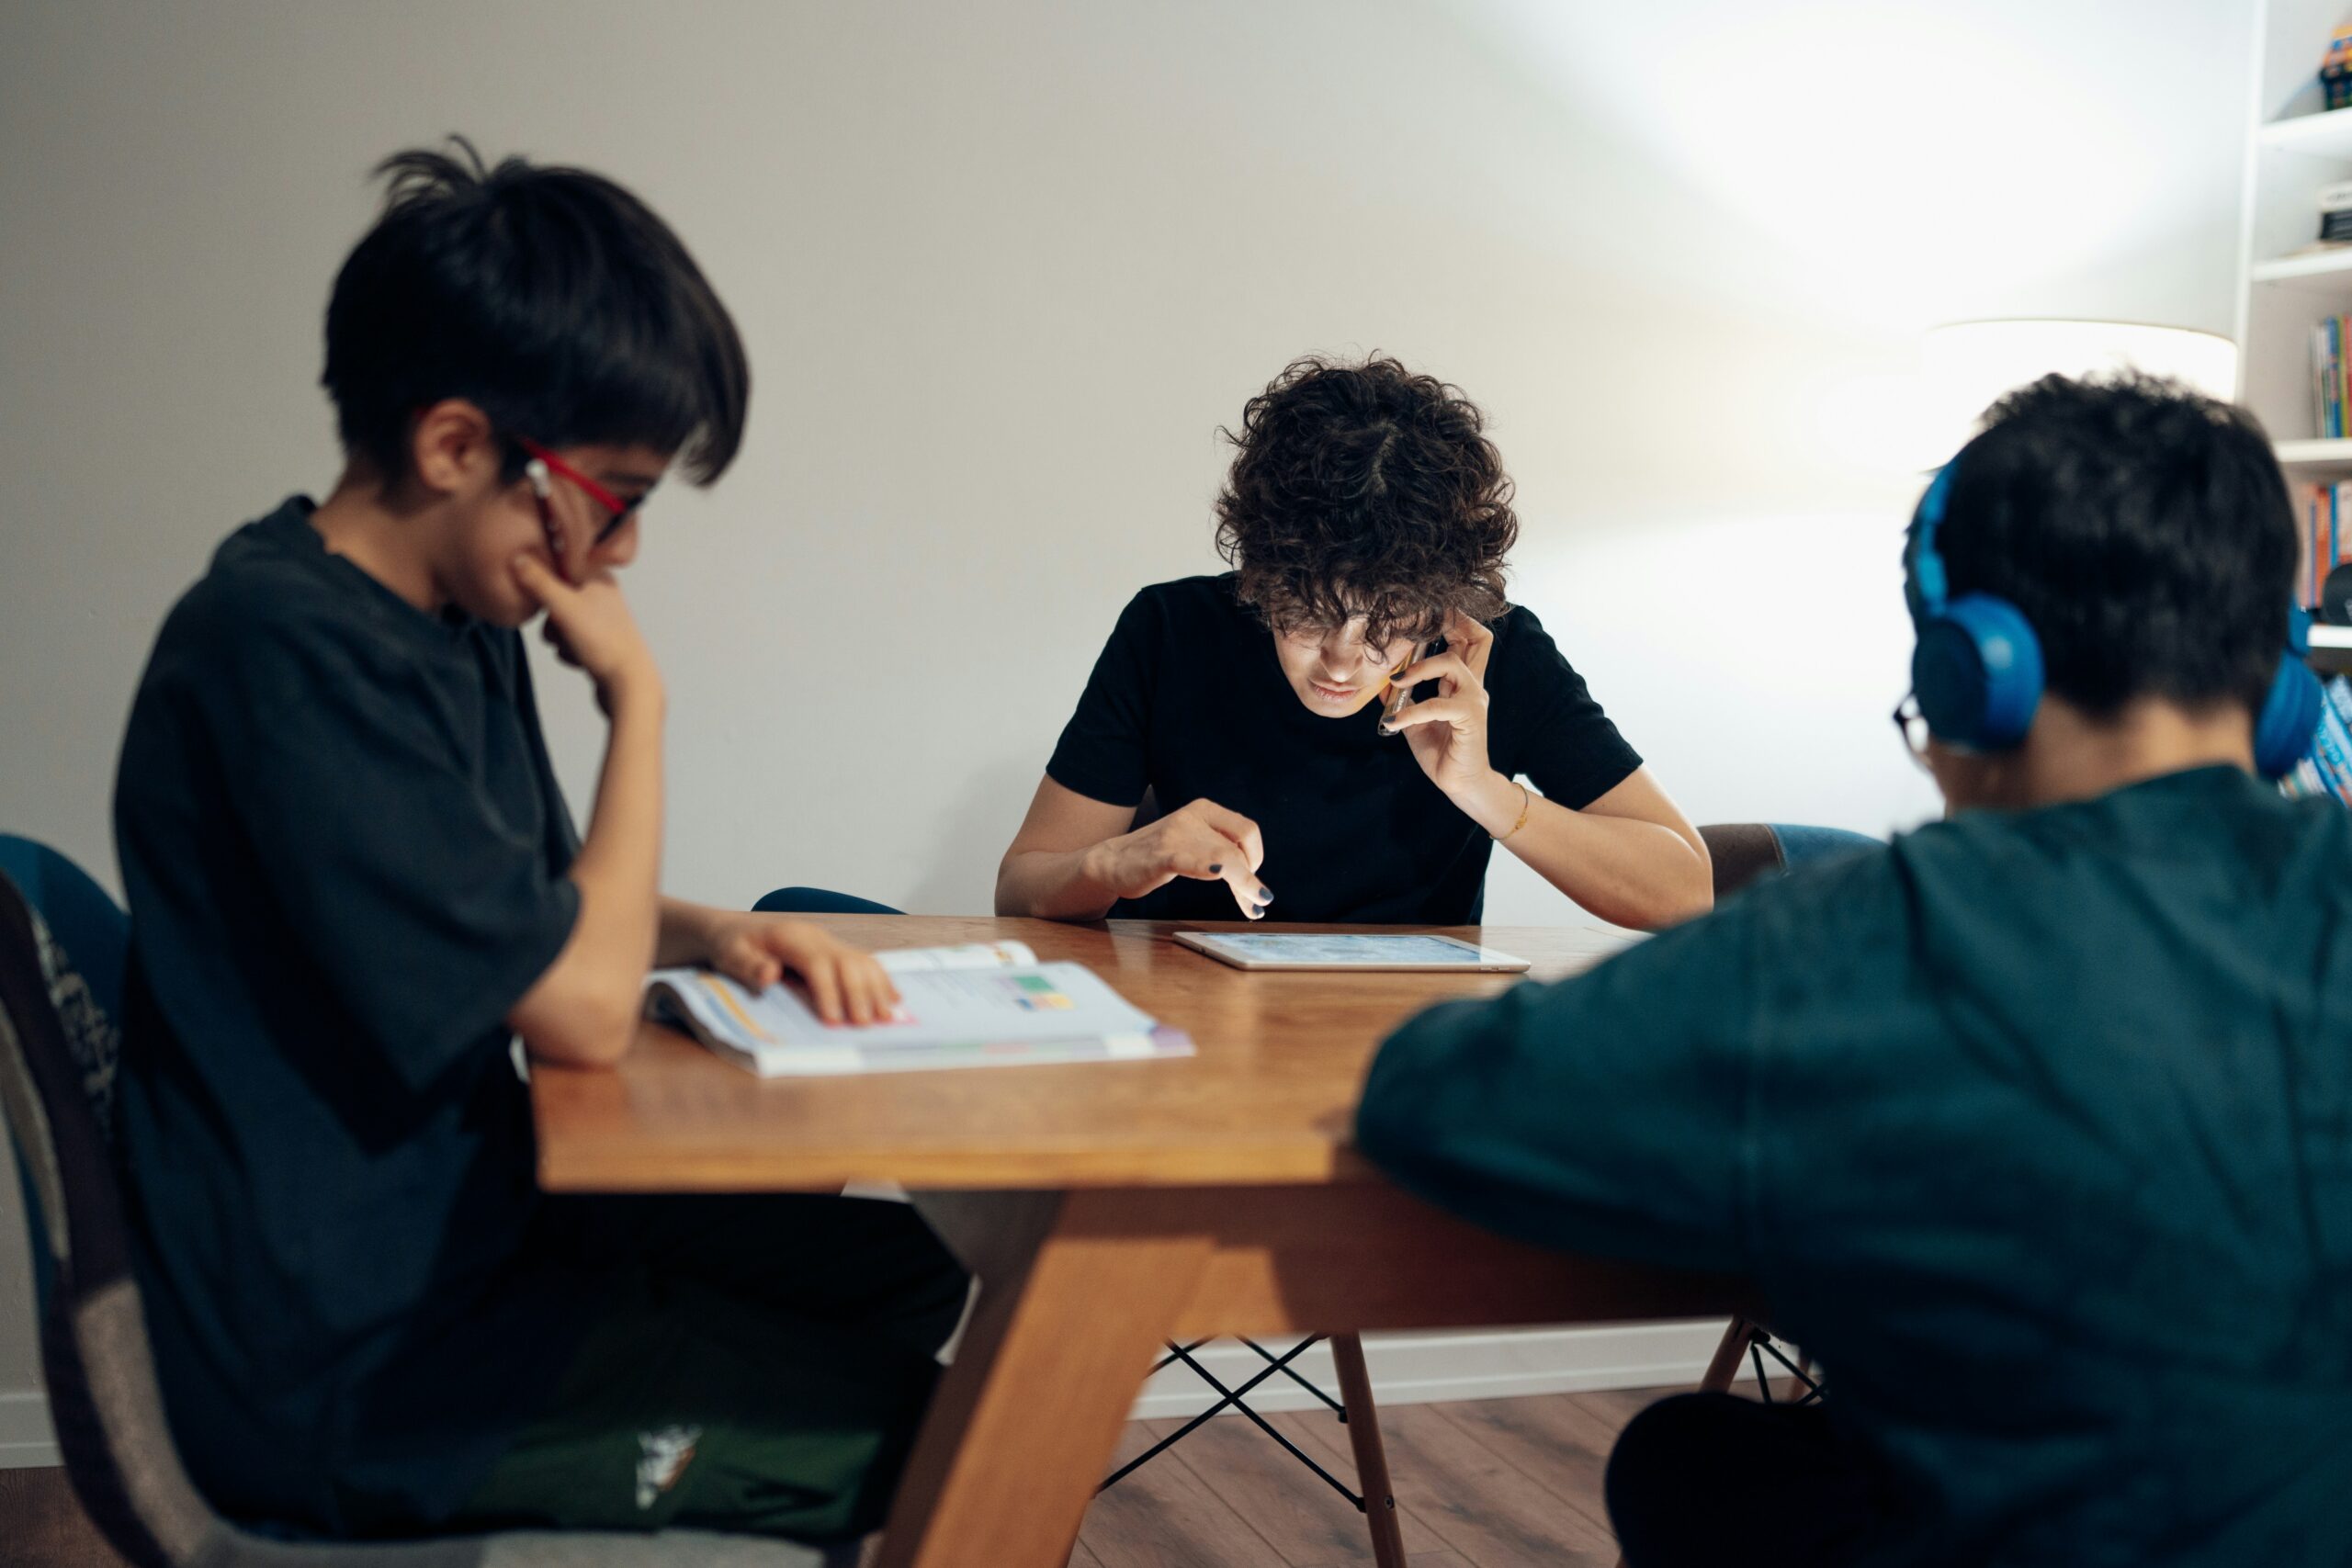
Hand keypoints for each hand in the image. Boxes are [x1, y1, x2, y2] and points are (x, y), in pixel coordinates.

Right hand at [512, 554, 660, 712]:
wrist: (628, 683)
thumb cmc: (602, 642)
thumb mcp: (563, 606)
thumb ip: (538, 581)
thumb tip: (517, 557)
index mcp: (598, 576)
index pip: (557, 567)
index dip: (543, 586)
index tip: (546, 602)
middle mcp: (602, 594)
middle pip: (554, 599)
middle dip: (551, 620)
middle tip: (560, 629)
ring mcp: (601, 619)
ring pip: (559, 622)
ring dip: (558, 638)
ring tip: (572, 647)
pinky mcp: (599, 640)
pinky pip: (568, 641)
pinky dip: (569, 651)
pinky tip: (581, 659)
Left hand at [702, 913, 900, 1026]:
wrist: (734, 932)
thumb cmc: (731, 947)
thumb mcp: (729, 955)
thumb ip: (748, 965)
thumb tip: (770, 975)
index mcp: (792, 937)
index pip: (818, 964)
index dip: (829, 992)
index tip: (834, 1021)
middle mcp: (817, 938)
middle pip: (847, 962)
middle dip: (859, 994)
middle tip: (864, 1025)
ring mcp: (830, 943)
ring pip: (862, 961)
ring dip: (877, 989)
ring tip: (886, 1018)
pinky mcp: (836, 952)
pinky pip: (865, 963)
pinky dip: (881, 981)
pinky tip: (894, 1000)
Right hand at [1084, 798, 1272, 918]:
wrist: (1112, 861)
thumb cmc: (1158, 856)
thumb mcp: (1194, 843)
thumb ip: (1222, 851)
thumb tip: (1258, 883)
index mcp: (1204, 809)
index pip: (1246, 829)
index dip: (1257, 856)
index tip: (1253, 879)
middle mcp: (1193, 817)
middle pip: (1237, 848)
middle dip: (1250, 879)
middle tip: (1256, 902)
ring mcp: (1176, 835)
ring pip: (1224, 857)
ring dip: (1243, 883)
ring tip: (1253, 905)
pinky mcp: (1162, 856)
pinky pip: (1192, 860)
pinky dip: (1210, 866)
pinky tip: (1218, 872)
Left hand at [1383, 610, 1495, 799]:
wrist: (1460, 783)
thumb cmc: (1442, 750)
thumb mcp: (1413, 720)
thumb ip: (1401, 698)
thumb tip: (1378, 680)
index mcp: (1461, 682)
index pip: (1469, 640)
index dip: (1455, 620)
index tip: (1427, 611)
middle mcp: (1472, 684)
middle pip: (1478, 637)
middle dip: (1453, 620)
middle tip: (1420, 620)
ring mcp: (1473, 699)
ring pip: (1450, 664)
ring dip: (1418, 670)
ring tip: (1396, 682)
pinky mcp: (1469, 718)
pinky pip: (1438, 705)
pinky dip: (1411, 711)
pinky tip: (1393, 722)